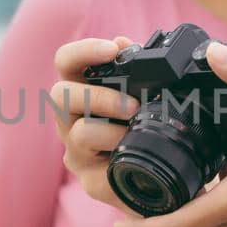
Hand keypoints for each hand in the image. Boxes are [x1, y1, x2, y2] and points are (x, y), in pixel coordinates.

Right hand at [49, 36, 141, 215]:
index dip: (83, 51)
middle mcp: (72, 121)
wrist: (167, 177)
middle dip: (98, 96)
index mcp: (82, 92)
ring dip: (110, 130)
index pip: (66, 62)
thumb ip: (134, 70)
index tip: (112, 48)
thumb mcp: (146, 95)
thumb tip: (127, 43)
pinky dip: (120, 162)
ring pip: (77, 133)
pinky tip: (137, 158)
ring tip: (136, 133)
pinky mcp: (92, 183)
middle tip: (132, 105)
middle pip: (59, 96)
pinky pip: (97, 172)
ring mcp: (78, 153)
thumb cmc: (150, 128)